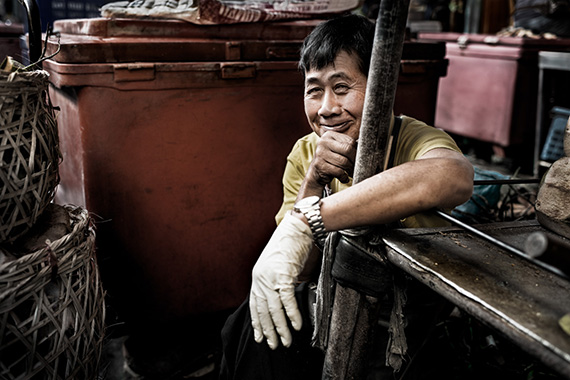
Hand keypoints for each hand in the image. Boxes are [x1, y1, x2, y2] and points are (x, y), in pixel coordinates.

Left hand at [249, 212, 313, 348]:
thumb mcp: (281, 266)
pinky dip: (292, 314)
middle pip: (263, 310)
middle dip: (268, 331)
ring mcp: (271, 277)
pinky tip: (296, 326)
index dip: (257, 322)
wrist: (298, 227)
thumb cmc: (292, 246)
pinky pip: (287, 300)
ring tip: (286, 341)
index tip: (260, 337)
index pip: (254, 305)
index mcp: (258, 276)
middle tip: (273, 346)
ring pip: (274, 309)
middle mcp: (261, 278)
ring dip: (281, 328)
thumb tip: (287, 303)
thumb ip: (280, 284)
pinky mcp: (284, 274)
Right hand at [308, 131, 356, 186]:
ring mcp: (320, 153)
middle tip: (355, 167)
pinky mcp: (319, 165)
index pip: (350, 142)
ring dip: (349, 170)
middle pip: (347, 150)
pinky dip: (343, 177)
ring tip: (349, 172)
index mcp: (329, 135)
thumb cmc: (331, 160)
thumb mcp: (338, 150)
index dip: (356, 152)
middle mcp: (323, 142)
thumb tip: (366, 148)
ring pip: (343, 162)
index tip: (357, 159)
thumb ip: (348, 146)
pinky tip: (343, 178)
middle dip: (353, 161)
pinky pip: (338, 171)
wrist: (316, 172)